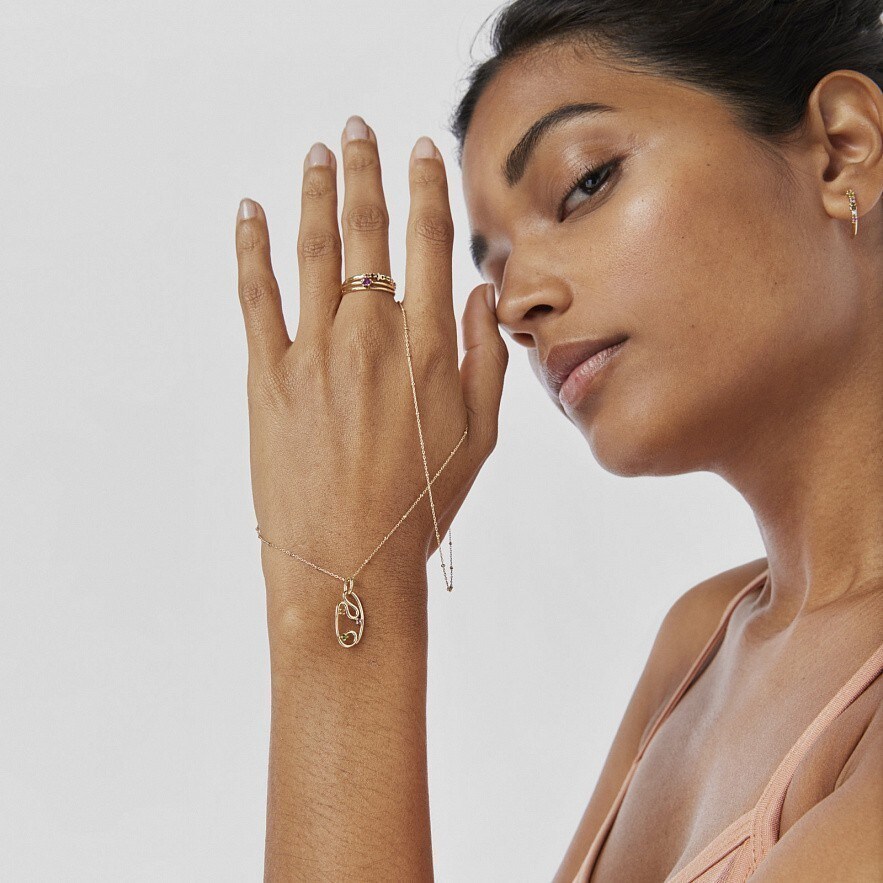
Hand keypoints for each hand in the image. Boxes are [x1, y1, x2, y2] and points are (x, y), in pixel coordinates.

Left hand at [234, 117, 508, 576]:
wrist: (350, 563)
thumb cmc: (421, 506)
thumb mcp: (481, 438)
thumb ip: (485, 359)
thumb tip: (480, 295)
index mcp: (429, 347)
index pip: (429, 242)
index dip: (426, 187)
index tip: (420, 148)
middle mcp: (372, 335)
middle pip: (367, 229)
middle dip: (365, 169)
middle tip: (359, 128)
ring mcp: (315, 351)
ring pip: (313, 249)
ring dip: (314, 192)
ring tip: (317, 152)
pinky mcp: (267, 376)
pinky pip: (256, 294)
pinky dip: (252, 246)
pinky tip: (251, 211)